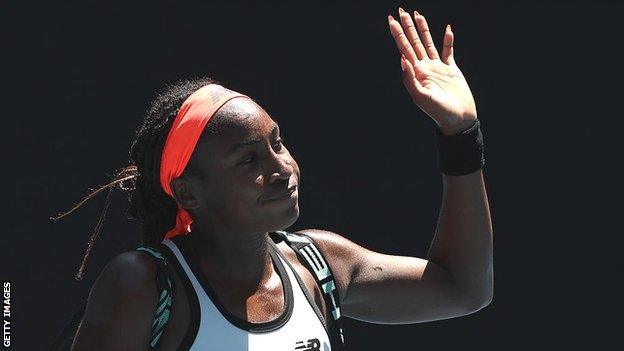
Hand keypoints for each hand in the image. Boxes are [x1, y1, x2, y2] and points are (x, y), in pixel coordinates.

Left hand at [388, 8, 477, 135]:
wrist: (458, 119)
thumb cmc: (439, 111)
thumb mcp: (421, 97)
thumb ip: (409, 79)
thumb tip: (401, 59)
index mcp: (416, 73)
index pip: (404, 48)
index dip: (398, 34)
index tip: (391, 20)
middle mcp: (425, 67)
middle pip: (414, 42)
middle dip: (407, 27)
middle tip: (400, 10)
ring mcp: (438, 68)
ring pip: (428, 43)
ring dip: (423, 29)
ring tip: (417, 14)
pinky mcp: (451, 70)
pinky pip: (448, 51)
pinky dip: (448, 40)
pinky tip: (447, 30)